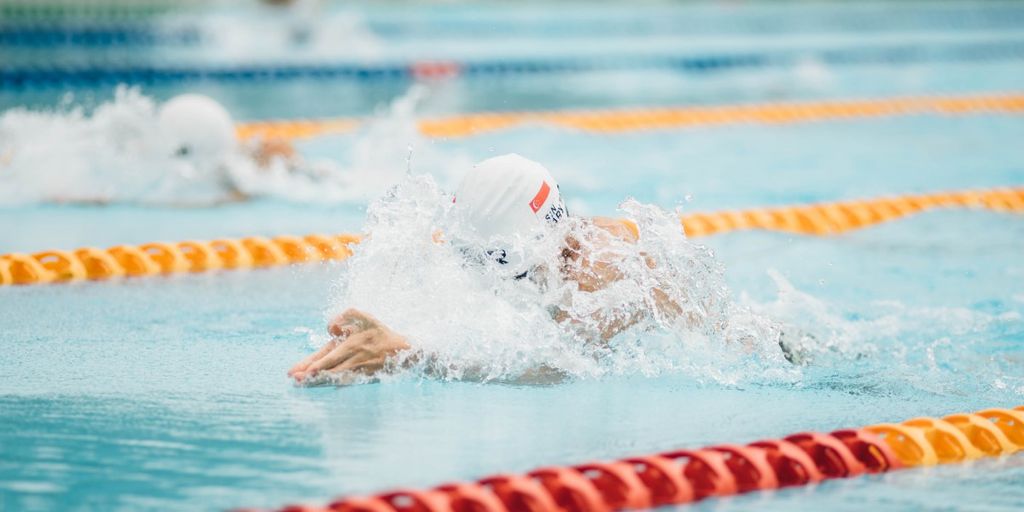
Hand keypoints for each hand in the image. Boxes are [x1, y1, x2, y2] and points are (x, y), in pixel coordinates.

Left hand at [288, 309, 410, 384]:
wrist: (402, 351)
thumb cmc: (380, 333)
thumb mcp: (365, 317)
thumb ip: (346, 315)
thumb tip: (330, 328)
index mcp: (351, 343)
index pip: (328, 355)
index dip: (315, 363)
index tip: (303, 370)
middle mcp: (352, 358)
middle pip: (328, 368)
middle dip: (311, 374)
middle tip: (296, 379)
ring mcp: (357, 369)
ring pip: (333, 377)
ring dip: (317, 381)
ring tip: (302, 384)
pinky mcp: (361, 377)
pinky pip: (343, 382)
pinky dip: (331, 385)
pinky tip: (320, 386)